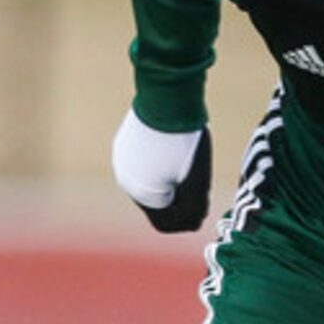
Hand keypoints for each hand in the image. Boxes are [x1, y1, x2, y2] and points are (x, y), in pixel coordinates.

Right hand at [110, 110, 211, 233]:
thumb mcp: (199, 182)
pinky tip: (176, 151)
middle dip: (179, 200)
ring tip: (188, 165)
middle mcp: (127, 181)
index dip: (186, 221)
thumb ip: (196, 208)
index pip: (165, 224)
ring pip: (151, 182)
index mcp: (143, 194)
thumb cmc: (186, 143)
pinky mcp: (125, 144)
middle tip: (198, 183)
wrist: (169, 98)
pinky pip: (144, 164)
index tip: (200, 205)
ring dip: (170, 181)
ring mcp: (123, 160)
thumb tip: (194, 223)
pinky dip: (161, 165)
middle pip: (158, 204)